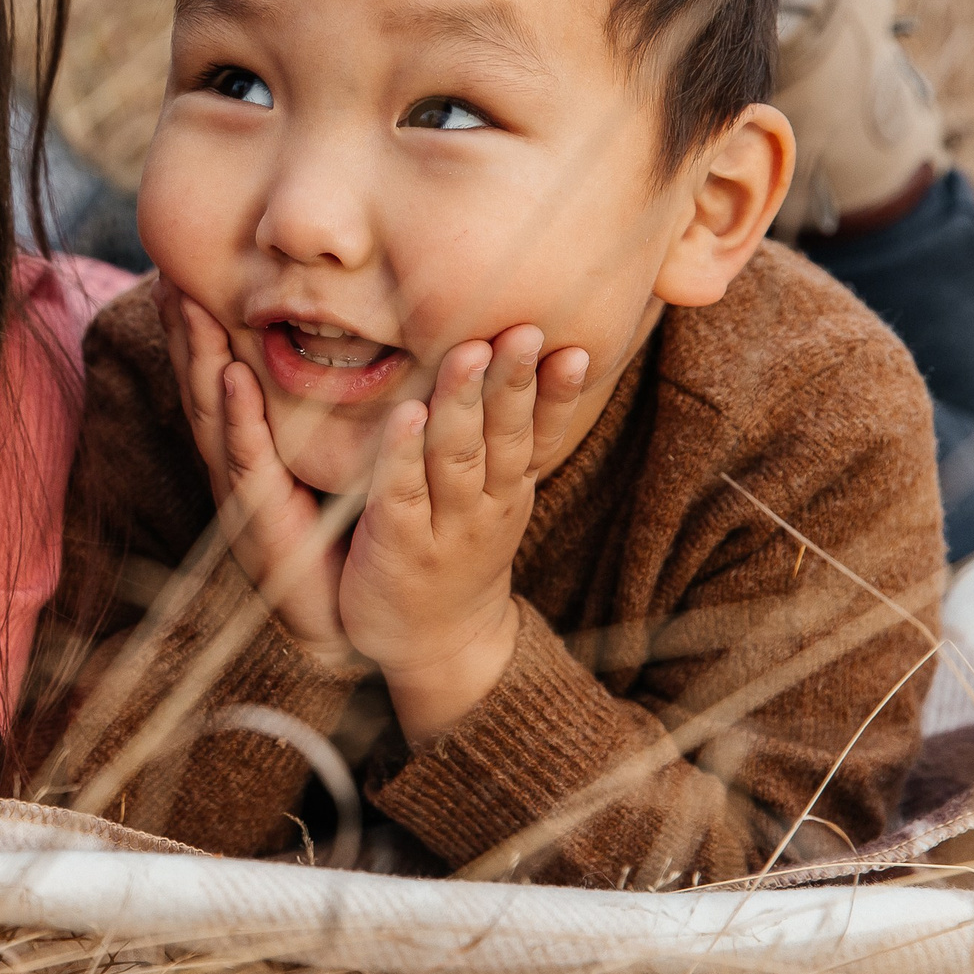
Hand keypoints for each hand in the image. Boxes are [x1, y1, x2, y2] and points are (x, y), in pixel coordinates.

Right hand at [156, 277, 358, 671]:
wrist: (341, 621)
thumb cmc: (336, 538)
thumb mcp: (324, 462)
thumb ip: (316, 415)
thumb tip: (336, 349)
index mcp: (248, 444)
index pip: (218, 369)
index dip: (202, 321)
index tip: (191, 265)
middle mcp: (234, 460)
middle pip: (200, 379)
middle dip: (186, 323)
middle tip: (173, 264)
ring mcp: (240, 488)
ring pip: (212, 410)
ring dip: (200, 355)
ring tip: (190, 301)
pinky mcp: (260, 517)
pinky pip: (245, 459)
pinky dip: (236, 417)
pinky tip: (230, 376)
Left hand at [341, 328, 589, 742]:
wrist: (438, 644)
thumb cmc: (461, 550)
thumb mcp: (500, 493)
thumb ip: (508, 433)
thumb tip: (527, 359)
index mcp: (511, 487)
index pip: (541, 432)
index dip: (557, 393)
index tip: (575, 346)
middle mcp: (486, 505)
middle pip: (504, 436)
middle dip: (513, 381)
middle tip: (522, 330)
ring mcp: (444, 528)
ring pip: (457, 459)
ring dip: (463, 404)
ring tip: (469, 354)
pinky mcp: (398, 546)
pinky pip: (402, 494)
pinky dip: (404, 454)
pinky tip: (405, 416)